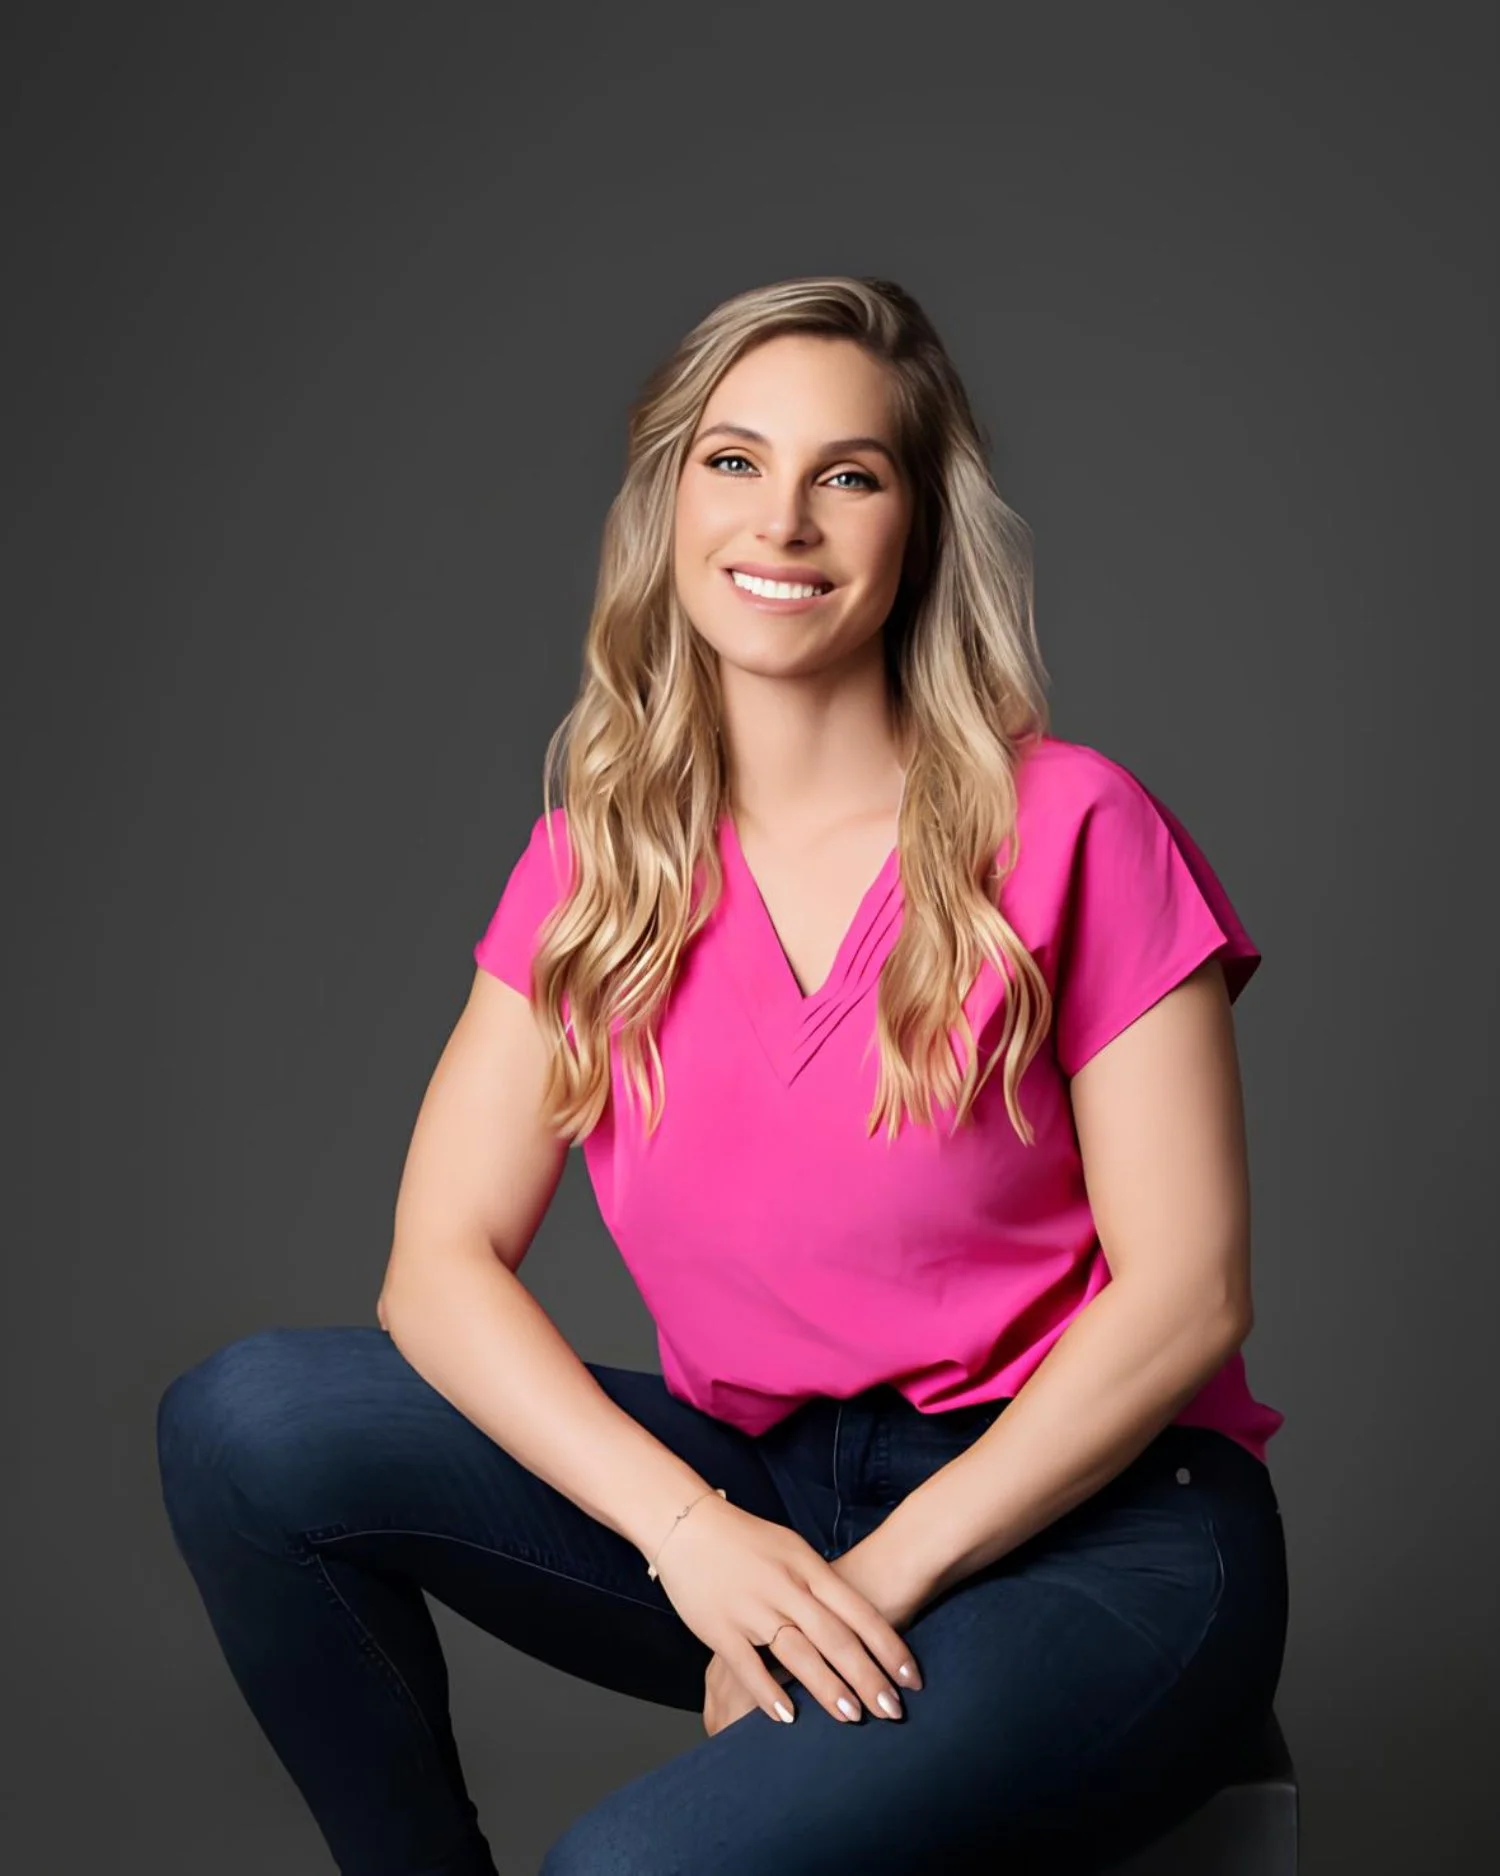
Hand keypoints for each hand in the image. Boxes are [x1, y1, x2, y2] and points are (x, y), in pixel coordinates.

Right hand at [693, 1522, 927, 1736]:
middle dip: (868, 1677)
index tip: (911, 1678)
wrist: (688, 1522)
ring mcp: (752, 1608)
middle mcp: (785, 1587)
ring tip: (854, 1717)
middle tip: (893, 1710)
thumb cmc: (746, 1538)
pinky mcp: (720, 1627)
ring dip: (828, 1688)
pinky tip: (789, 1717)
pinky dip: (769, 1692)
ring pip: (798, 1653)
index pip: (857, 1612)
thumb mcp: (793, 1549)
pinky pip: (748, 1666)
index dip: (888, 1647)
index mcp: (807, 1567)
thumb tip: (854, 1620)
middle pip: (835, 1638)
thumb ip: (821, 1583)